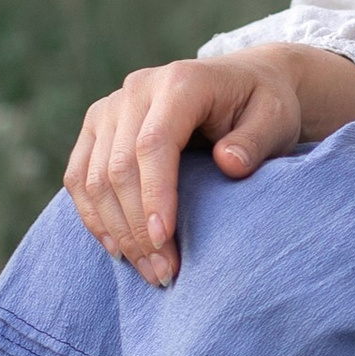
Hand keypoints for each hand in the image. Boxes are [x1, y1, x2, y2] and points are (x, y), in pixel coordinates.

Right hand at [63, 43, 354, 285]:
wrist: (244, 85)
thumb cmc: (263, 107)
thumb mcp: (275, 120)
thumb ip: (255, 141)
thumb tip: (229, 164)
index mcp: (180, 82)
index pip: (154, 144)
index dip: (154, 195)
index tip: (165, 240)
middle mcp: (137, 89)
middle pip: (119, 166)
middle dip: (137, 227)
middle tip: (164, 273)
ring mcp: (111, 108)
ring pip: (93, 177)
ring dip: (116, 231)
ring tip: (149, 270)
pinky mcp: (97, 128)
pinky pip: (79, 177)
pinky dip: (93, 217)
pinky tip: (118, 249)